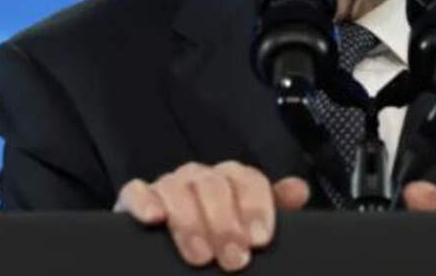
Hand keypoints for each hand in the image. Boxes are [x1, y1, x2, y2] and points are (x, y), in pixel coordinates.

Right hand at [115, 161, 309, 271]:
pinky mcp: (136, 197)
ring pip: (178, 188)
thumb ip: (273, 206)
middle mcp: (200, 176)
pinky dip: (144, 201)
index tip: (259, 240)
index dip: (256, 208)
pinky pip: (136, 190)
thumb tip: (299, 190)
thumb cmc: (215, 233)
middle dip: (225, 224)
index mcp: (230, 179)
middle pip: (214, 186)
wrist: (172, 246)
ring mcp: (167, 184)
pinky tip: (153, 219)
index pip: (248, 180)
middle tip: (233, 260)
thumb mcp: (246, 224)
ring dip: (190, 222)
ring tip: (200, 256)